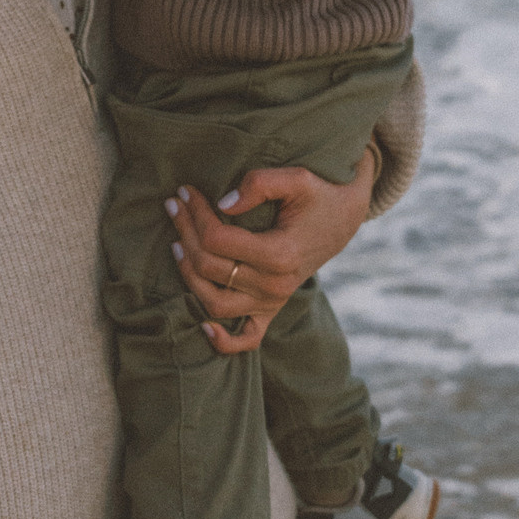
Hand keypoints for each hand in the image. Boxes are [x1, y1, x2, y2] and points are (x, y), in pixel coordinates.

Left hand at [167, 146, 377, 353]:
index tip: (185, 191)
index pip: (217, 239)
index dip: (195, 213)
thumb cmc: (319, 194)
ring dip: (188, 275)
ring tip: (177, 243)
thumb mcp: (296, 178)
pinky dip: (223, 341)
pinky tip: (203, 326)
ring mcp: (273, 302)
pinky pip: (246, 338)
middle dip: (185, 232)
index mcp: (279, 254)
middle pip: (209, 267)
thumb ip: (259, 184)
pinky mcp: (272, 309)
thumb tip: (222, 204)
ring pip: (215, 303)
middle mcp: (274, 285)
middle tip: (175, 204)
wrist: (344, 218)